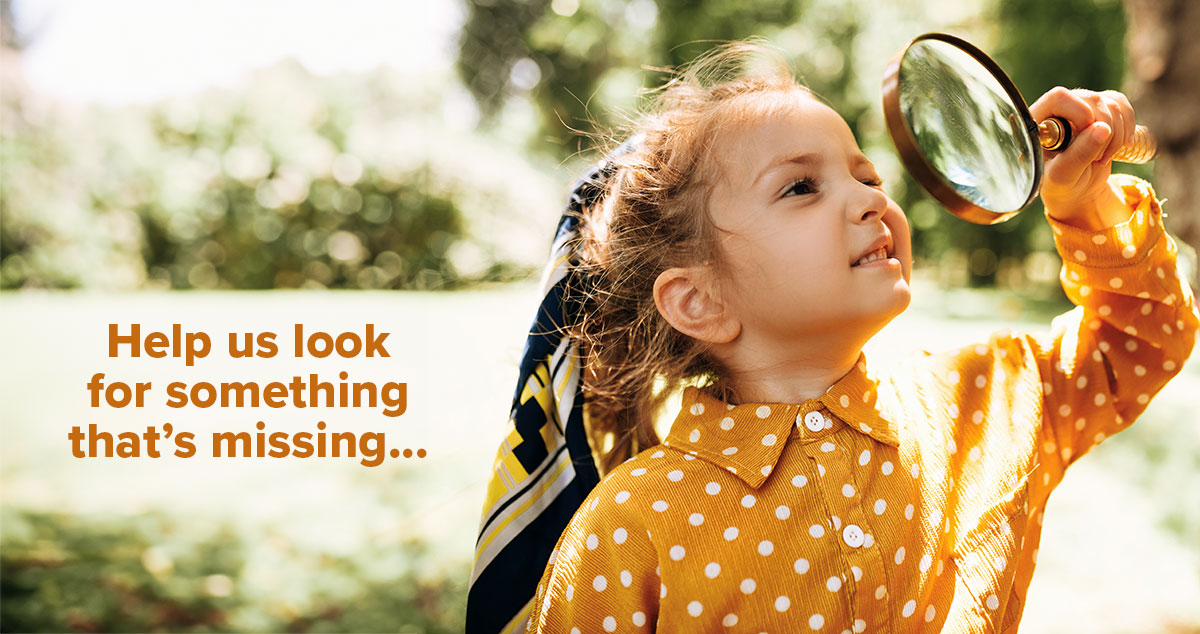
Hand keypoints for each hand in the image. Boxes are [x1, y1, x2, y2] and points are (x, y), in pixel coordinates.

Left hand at [1029, 87, 1135, 230]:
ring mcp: (1080, 106)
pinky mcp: (1100, 110)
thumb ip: (1079, 154)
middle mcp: (1058, 109)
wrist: (1076, 190)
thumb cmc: (1060, 185)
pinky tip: (1122, 145)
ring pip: (1110, 103)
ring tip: (1103, 158)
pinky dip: (1127, 126)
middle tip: (1097, 159)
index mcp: (1037, 120)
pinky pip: (1121, 104)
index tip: (1086, 141)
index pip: (1059, 98)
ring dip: (1117, 134)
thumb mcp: (1063, 176)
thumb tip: (1103, 128)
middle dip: (1104, 131)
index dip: (1080, 115)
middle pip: (1091, 99)